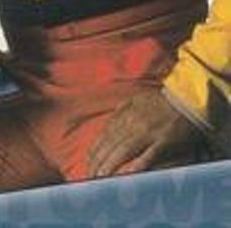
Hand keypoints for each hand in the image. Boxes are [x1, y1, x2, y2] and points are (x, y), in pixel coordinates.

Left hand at [87, 88, 206, 177]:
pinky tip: (126, 177)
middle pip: (110, 145)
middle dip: (97, 161)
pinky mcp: (163, 142)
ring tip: (100, 178)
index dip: (94, 150)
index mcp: (126, 114)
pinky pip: (147, 157)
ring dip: (109, 166)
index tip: (88, 162)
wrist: (187, 98)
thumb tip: (107, 125)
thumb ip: (120, 112)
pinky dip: (135, 167)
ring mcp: (148, 133)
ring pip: (123, 152)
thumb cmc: (161, 101)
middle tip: (89, 175)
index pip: (104, 135)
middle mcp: (133, 123)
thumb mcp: (136, 100)